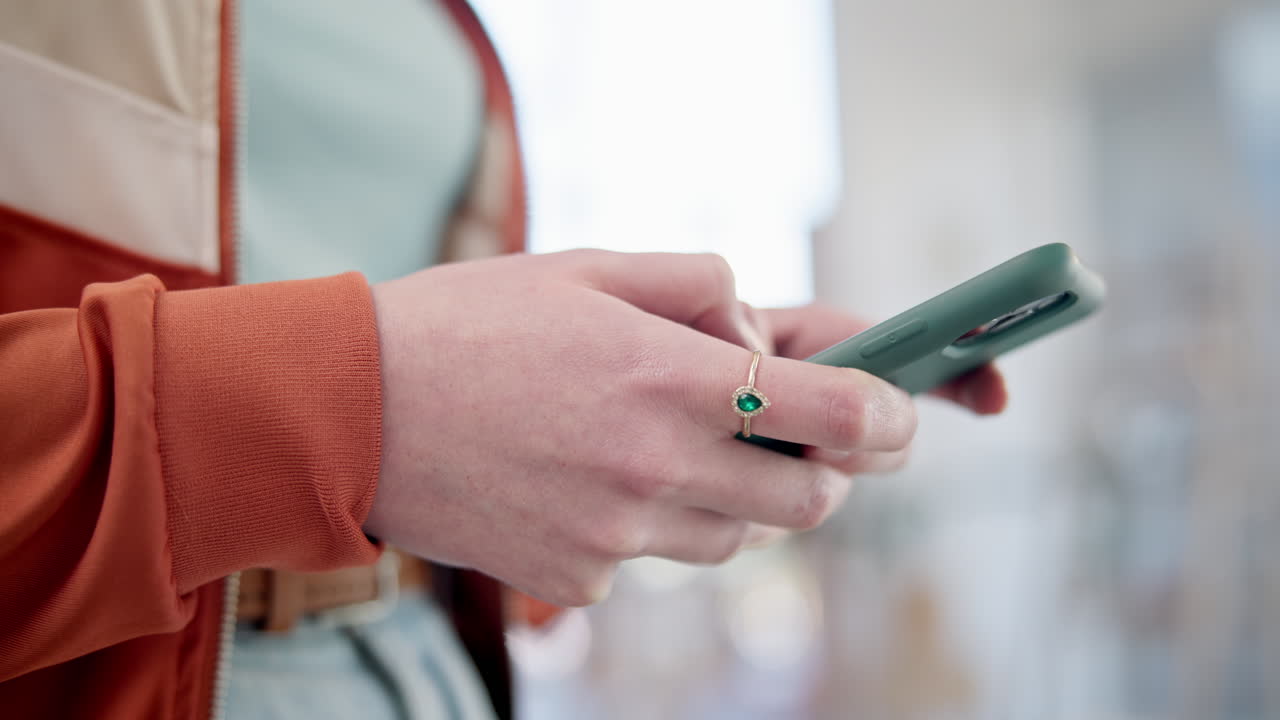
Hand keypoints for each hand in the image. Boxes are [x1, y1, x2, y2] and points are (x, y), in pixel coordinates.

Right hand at [364, 250, 916, 605]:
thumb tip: (765, 335)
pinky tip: (595, 479)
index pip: (830, 416)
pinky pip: (652, 561)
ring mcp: (614, 537)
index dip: (889, 417)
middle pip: (803, 504)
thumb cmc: (470, 322)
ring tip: (681, 445)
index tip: (901, 416)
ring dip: (740, 500)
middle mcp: (653, 468)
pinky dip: (652, 524)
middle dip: (823, 472)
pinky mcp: (577, 580)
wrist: (352, 410)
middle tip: (800, 439)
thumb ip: (700, 287)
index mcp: (667, 377)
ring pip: (735, 541)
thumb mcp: (591, 267)